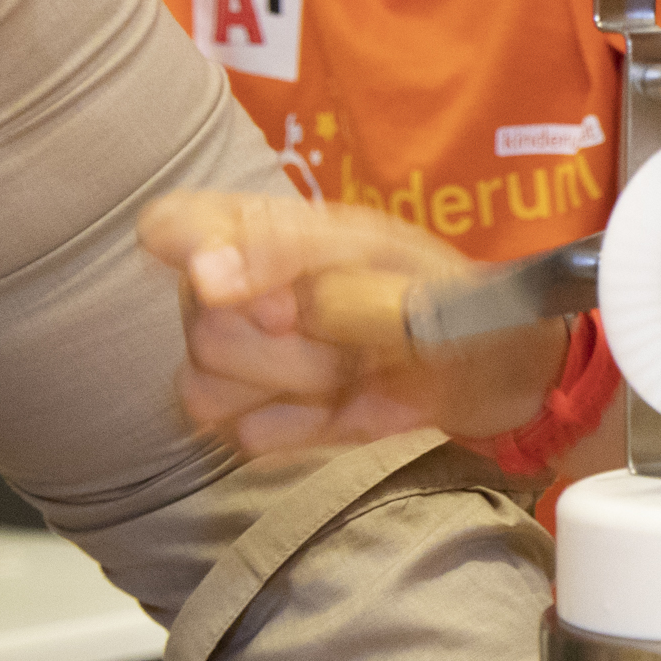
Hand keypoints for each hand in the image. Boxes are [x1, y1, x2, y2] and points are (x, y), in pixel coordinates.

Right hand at [139, 192, 563, 453]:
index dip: (196, 256)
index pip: (170, 225)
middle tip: (357, 338)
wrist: (490, 367)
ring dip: (299, 386)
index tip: (263, 297)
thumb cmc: (442, 294)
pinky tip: (343, 403)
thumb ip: (294, 261)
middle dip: (294, 347)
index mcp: (260, 232)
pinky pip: (245, 435)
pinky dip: (305, 426)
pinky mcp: (253, 420)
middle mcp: (229, 294)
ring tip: (353, 368)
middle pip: (203, 329)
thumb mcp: (390, 262)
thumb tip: (206, 280)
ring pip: (207, 388)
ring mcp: (234, 361)